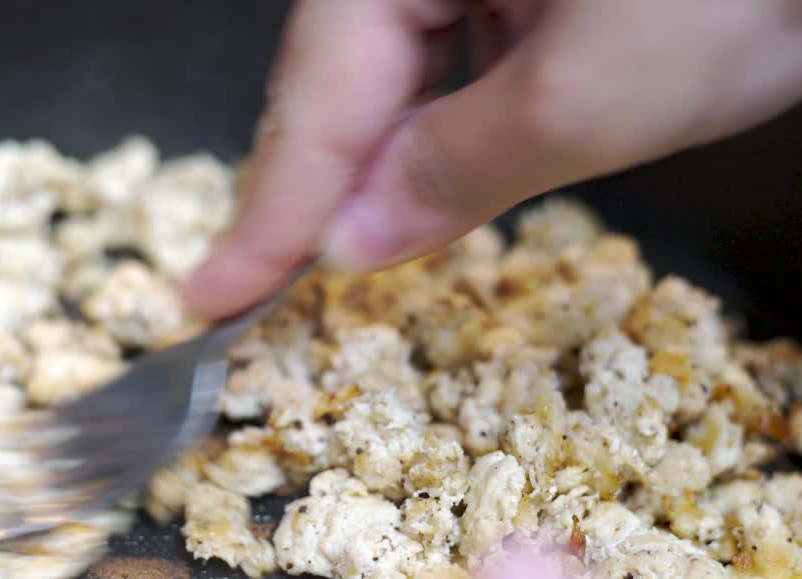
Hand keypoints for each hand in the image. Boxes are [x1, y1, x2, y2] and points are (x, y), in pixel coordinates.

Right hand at [184, 0, 801, 319]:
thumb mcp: (592, 100)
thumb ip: (453, 172)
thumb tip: (352, 241)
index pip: (317, 91)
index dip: (268, 209)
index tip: (209, 295)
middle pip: (337, 76)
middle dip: (307, 189)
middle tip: (251, 289)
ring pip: (387, 72)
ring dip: (366, 166)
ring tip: (329, 251)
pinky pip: (443, 60)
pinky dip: (428, 129)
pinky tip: (423, 176)